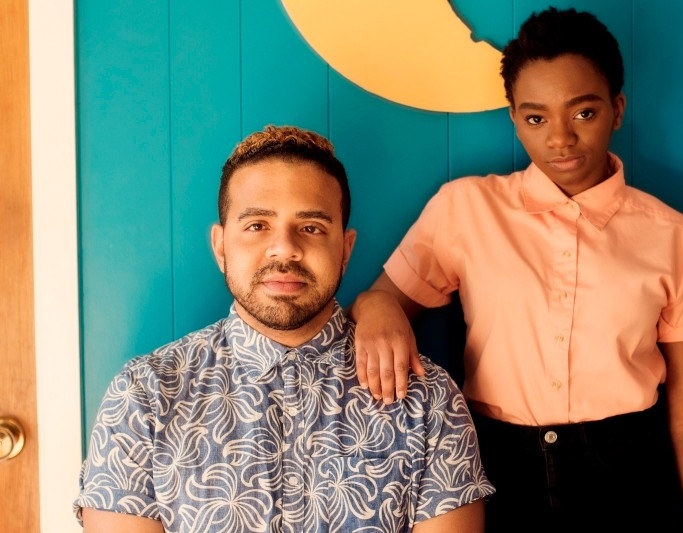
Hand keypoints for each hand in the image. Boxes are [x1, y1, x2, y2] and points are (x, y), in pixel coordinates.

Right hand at [350, 275, 424, 402]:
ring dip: (375, 386)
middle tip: (388, 402)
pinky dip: (362, 376)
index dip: (401, 383)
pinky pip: (360, 363)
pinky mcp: (359, 343)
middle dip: (387, 389)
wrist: (375, 303)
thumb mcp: (409, 335)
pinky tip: (365, 385)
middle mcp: (385, 343)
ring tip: (377, 397)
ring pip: (372, 369)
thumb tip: (421, 374)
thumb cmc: (396, 320)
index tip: (401, 396)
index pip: (401, 367)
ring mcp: (371, 343)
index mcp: (400, 341)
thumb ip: (413, 355)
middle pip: (386, 371)